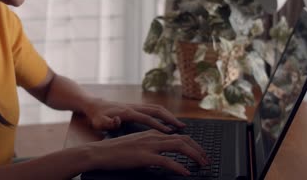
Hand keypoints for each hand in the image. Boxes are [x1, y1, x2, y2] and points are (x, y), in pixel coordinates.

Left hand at [84, 98, 184, 131]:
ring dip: (169, 115)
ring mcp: (135, 106)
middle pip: (156, 110)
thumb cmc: (96, 116)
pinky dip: (163, 114)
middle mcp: (134, 107)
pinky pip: (153, 109)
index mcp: (127, 112)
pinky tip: (168, 121)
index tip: (170, 132)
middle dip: (170, 118)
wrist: (92, 105)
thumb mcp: (98, 122)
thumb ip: (108, 124)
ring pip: (156, 108)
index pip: (147, 119)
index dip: (158, 125)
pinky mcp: (135, 107)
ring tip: (180, 125)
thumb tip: (117, 121)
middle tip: (183, 127)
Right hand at [88, 129, 209, 175]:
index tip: (199, 153)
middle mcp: (152, 136)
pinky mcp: (144, 156)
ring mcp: (149, 146)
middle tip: (206, 160)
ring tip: (202, 165)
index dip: (192, 144)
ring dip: (194, 156)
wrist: (99, 153)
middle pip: (183, 139)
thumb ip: (148, 147)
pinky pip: (167, 161)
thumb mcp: (135, 145)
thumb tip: (160, 156)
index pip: (178, 136)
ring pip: (179, 147)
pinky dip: (178, 167)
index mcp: (151, 134)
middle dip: (198, 149)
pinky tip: (185, 173)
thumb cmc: (114, 151)